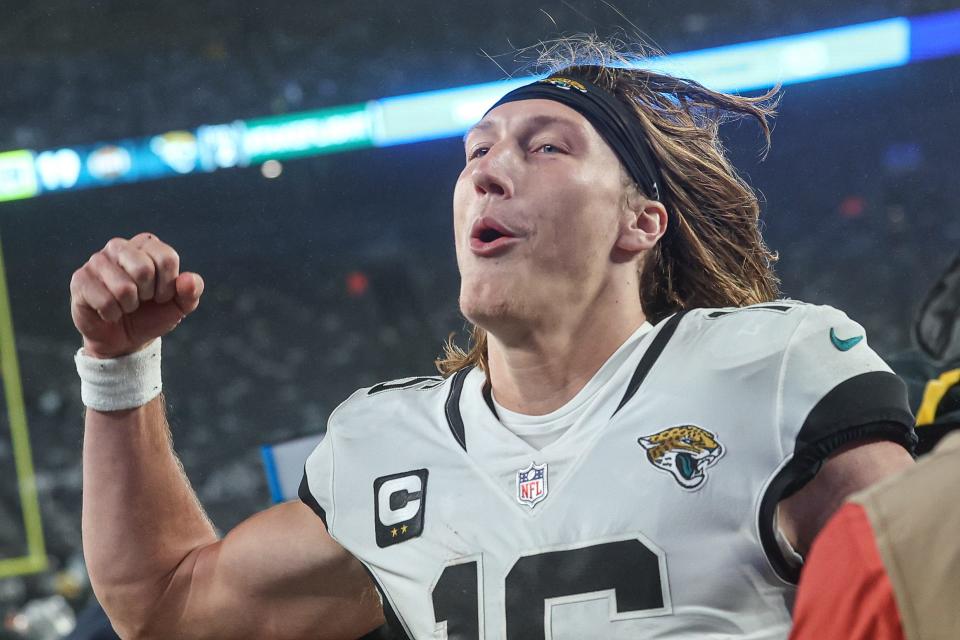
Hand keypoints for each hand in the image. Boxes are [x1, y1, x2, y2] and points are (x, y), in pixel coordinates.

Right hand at [70, 233, 203, 358]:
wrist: (124, 338)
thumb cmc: (152, 314)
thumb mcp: (179, 305)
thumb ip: (191, 291)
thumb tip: (188, 280)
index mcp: (146, 244)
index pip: (166, 258)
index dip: (168, 285)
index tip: (162, 295)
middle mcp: (119, 246)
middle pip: (144, 269)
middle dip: (148, 294)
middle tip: (142, 300)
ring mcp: (96, 261)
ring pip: (124, 288)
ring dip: (129, 306)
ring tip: (125, 305)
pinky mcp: (80, 279)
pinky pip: (105, 301)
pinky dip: (113, 314)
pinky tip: (109, 311)